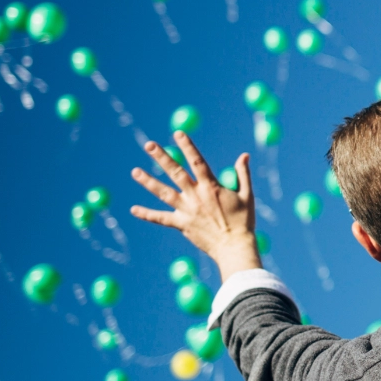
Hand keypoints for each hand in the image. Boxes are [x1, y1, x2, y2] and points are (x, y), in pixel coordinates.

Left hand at [129, 132, 261, 279]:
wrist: (234, 247)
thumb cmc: (243, 221)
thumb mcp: (247, 195)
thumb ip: (243, 174)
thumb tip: (244, 155)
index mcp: (212, 187)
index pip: (197, 161)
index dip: (187, 146)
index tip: (178, 133)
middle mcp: (196, 196)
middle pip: (176, 173)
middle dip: (162, 157)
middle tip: (148, 145)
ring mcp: (187, 211)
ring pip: (164, 193)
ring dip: (148, 181)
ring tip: (135, 171)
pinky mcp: (181, 224)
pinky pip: (161, 219)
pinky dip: (147, 214)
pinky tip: (133, 209)